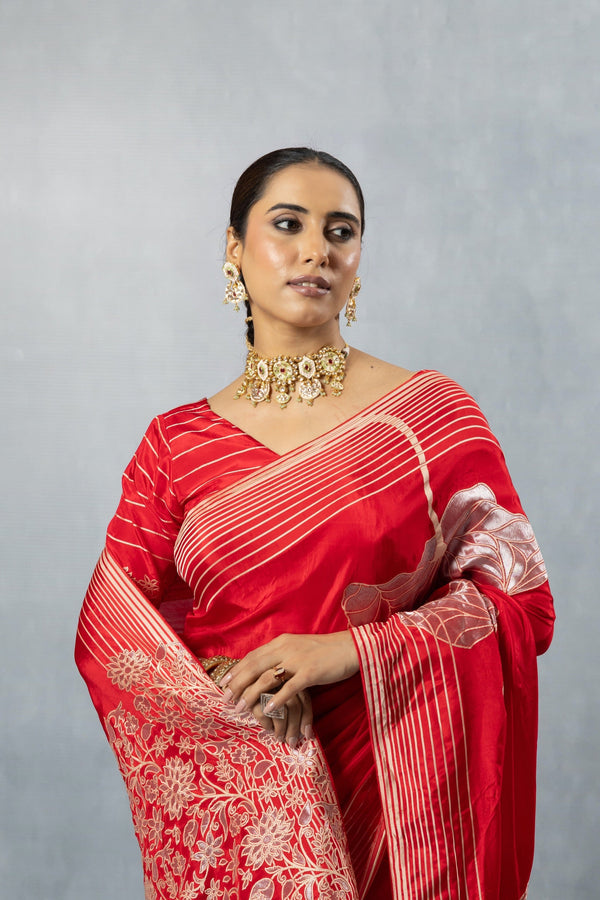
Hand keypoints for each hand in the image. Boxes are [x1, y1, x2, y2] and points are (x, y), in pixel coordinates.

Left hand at [220, 631, 359, 746]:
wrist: (349, 648)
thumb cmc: (324, 651)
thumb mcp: (298, 648)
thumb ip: (281, 656)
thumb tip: (263, 669)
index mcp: (281, 642)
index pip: (252, 656)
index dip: (236, 669)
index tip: (223, 683)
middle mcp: (285, 648)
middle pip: (254, 666)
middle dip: (237, 683)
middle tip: (224, 698)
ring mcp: (297, 660)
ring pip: (267, 677)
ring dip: (251, 694)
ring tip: (240, 709)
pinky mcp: (310, 672)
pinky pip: (289, 687)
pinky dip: (276, 699)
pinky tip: (266, 710)